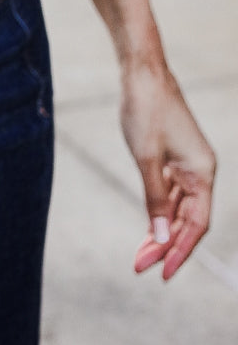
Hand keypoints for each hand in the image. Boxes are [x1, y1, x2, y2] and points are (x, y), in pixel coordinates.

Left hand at [119, 60, 214, 280]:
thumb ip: (155, 200)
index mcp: (203, 172)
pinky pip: (170, 193)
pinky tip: (148, 227)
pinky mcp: (173, 156)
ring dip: (160, 231)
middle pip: (188, 220)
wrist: (141, 72)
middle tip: (141, 266)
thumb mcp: (147, 159)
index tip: (163, 272)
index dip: (180, 250)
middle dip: (166, 245)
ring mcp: (187, 164)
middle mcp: (200, 171)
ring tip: (141, 255)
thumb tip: (162, 239)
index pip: (196, 224)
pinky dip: (158, 210)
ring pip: (178, 208)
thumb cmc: (146, 110)